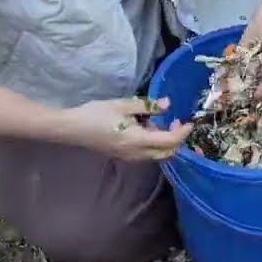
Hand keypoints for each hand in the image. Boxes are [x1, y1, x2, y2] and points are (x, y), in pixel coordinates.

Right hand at [65, 97, 191, 160]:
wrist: (72, 129)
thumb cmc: (97, 114)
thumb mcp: (124, 105)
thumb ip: (148, 106)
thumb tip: (168, 104)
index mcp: (138, 141)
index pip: (169, 142)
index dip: (182, 133)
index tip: (190, 121)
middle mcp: (137, 154)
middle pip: (166, 153)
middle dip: (176, 139)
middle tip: (176, 121)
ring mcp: (129, 158)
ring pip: (156, 154)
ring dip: (164, 141)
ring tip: (157, 120)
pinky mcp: (123, 156)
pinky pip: (146, 153)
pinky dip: (153, 142)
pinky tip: (144, 127)